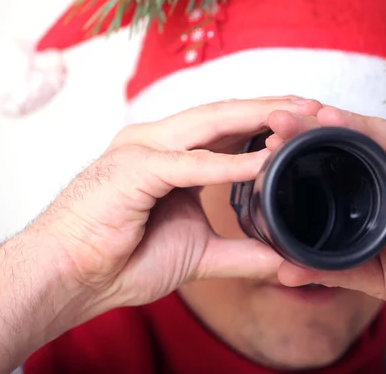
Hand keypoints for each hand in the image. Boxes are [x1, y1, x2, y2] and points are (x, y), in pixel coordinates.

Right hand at [30, 97, 321, 312]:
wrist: (70, 278)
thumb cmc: (123, 259)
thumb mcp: (198, 253)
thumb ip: (241, 252)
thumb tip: (284, 260)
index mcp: (171, 154)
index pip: (227, 128)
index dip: (267, 122)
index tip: (307, 123)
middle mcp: (158, 141)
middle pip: (224, 115)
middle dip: (272, 108)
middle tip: (316, 107)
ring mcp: (143, 148)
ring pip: (210, 123)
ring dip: (257, 118)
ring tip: (298, 118)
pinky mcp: (133, 168)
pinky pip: (190, 163)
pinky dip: (230, 164)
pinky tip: (265, 162)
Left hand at [268, 106, 385, 329]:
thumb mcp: (379, 277)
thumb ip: (335, 270)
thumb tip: (283, 270)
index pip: (343, 160)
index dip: (308, 148)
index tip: (268, 142)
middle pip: (362, 143)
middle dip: (321, 127)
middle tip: (281, 118)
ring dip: (363, 131)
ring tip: (326, 119)